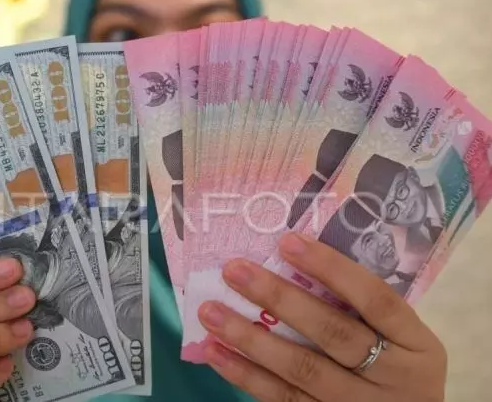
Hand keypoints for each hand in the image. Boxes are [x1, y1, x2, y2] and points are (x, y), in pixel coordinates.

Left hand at [198, 232, 446, 401]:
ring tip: (211, 312)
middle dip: (279, 298)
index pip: (375, 298)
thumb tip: (292, 256)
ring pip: (301, 370)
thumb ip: (361, 307)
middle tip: (234, 270)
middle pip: (332, 333)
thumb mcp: (401, 339)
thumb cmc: (397, 368)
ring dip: (250, 338)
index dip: (331, 268)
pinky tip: (217, 353)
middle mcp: (393, 377)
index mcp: (416, 344)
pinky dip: (246, 375)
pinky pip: (283, 399)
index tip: (288, 241)